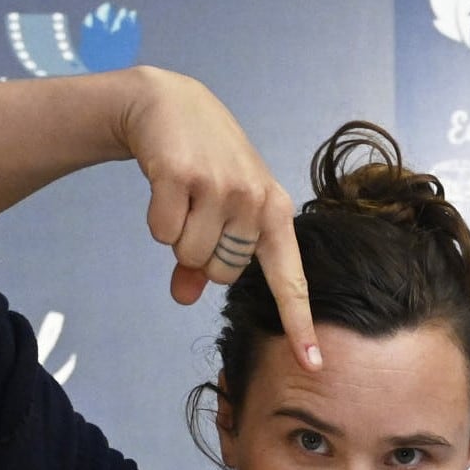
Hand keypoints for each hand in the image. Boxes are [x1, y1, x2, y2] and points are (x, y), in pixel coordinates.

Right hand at [113, 70, 319, 362]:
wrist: (169, 104)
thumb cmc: (205, 163)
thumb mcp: (219, 208)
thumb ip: (207, 259)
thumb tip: (183, 296)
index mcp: (275, 213)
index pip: (290, 280)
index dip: (300, 324)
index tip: (313, 365)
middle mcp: (256, 201)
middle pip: (222, 274)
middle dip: (201, 253)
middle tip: (198, 208)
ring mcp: (221, 187)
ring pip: (190, 256)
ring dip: (177, 235)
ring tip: (183, 195)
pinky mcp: (183, 176)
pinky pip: (163, 234)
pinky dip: (156, 218)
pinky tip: (164, 186)